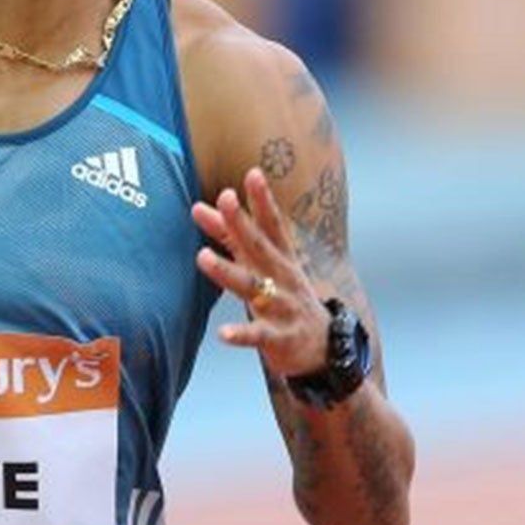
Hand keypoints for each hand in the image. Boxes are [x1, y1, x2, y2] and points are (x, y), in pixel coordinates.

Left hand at [191, 166, 328, 379]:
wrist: (324, 350)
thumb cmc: (285, 298)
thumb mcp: (263, 266)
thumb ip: (231, 238)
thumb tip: (200, 207)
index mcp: (280, 259)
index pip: (272, 225)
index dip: (263, 200)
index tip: (252, 173)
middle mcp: (282, 278)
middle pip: (259, 246)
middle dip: (242, 222)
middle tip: (224, 197)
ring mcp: (282, 307)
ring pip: (252, 286)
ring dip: (226, 271)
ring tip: (201, 257)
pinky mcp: (279, 338)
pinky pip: (257, 335)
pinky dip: (241, 334)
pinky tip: (223, 333)